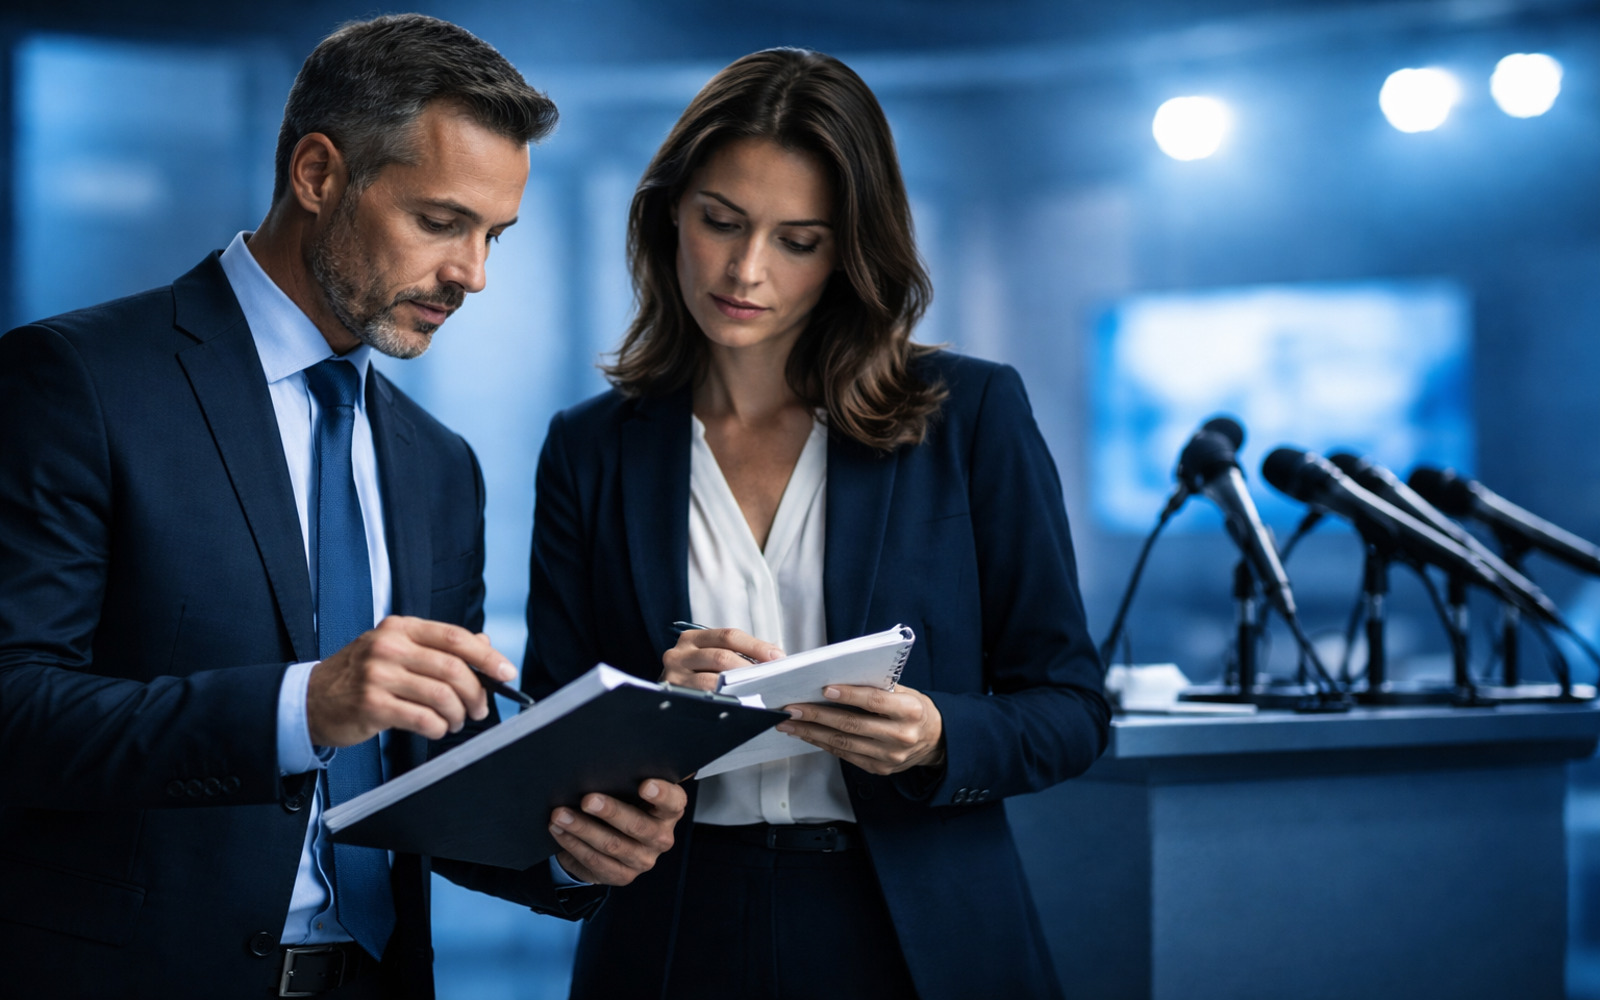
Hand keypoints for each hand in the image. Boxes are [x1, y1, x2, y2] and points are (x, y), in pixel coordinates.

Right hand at [306, 616, 515, 745]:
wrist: (311, 699)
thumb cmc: (362, 675)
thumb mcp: (397, 650)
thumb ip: (439, 646)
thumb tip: (485, 645)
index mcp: (401, 628)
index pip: (455, 637)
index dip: (487, 656)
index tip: (507, 672)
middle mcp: (389, 647)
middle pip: (452, 668)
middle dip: (476, 693)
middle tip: (480, 709)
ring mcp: (377, 676)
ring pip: (441, 696)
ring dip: (457, 714)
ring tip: (456, 721)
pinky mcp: (371, 705)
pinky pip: (422, 719)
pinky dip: (438, 727)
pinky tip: (437, 728)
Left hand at [550, 778, 687, 884]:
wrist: (612, 840)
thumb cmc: (623, 802)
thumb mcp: (631, 789)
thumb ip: (630, 776)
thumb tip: (613, 756)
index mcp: (670, 811)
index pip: (674, 802)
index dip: (662, 794)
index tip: (644, 785)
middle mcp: (661, 837)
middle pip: (639, 826)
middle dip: (611, 812)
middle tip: (587, 800)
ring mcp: (643, 860)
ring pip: (612, 845)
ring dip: (582, 828)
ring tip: (560, 814)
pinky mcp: (621, 876)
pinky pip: (596, 862)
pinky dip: (574, 844)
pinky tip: (559, 831)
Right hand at [660, 627, 782, 690]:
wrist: (662, 701)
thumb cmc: (694, 677)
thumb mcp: (708, 658)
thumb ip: (735, 654)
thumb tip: (774, 657)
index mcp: (692, 638)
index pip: (728, 636)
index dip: (756, 646)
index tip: (778, 657)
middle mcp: (679, 654)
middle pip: (722, 657)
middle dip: (751, 668)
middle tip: (772, 677)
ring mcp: (674, 676)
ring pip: (713, 680)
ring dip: (741, 686)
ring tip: (760, 691)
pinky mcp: (674, 697)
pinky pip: (705, 699)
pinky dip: (727, 700)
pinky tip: (742, 704)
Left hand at [776, 683, 945, 775]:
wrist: (935, 740)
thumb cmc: (914, 709)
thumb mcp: (905, 691)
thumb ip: (878, 687)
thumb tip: (838, 678)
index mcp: (909, 710)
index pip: (875, 701)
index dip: (849, 695)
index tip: (824, 689)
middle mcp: (900, 735)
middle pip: (852, 725)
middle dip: (817, 716)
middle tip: (792, 708)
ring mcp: (889, 756)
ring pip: (843, 743)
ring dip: (812, 732)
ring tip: (790, 723)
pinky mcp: (878, 768)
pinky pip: (845, 755)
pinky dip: (823, 743)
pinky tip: (807, 734)